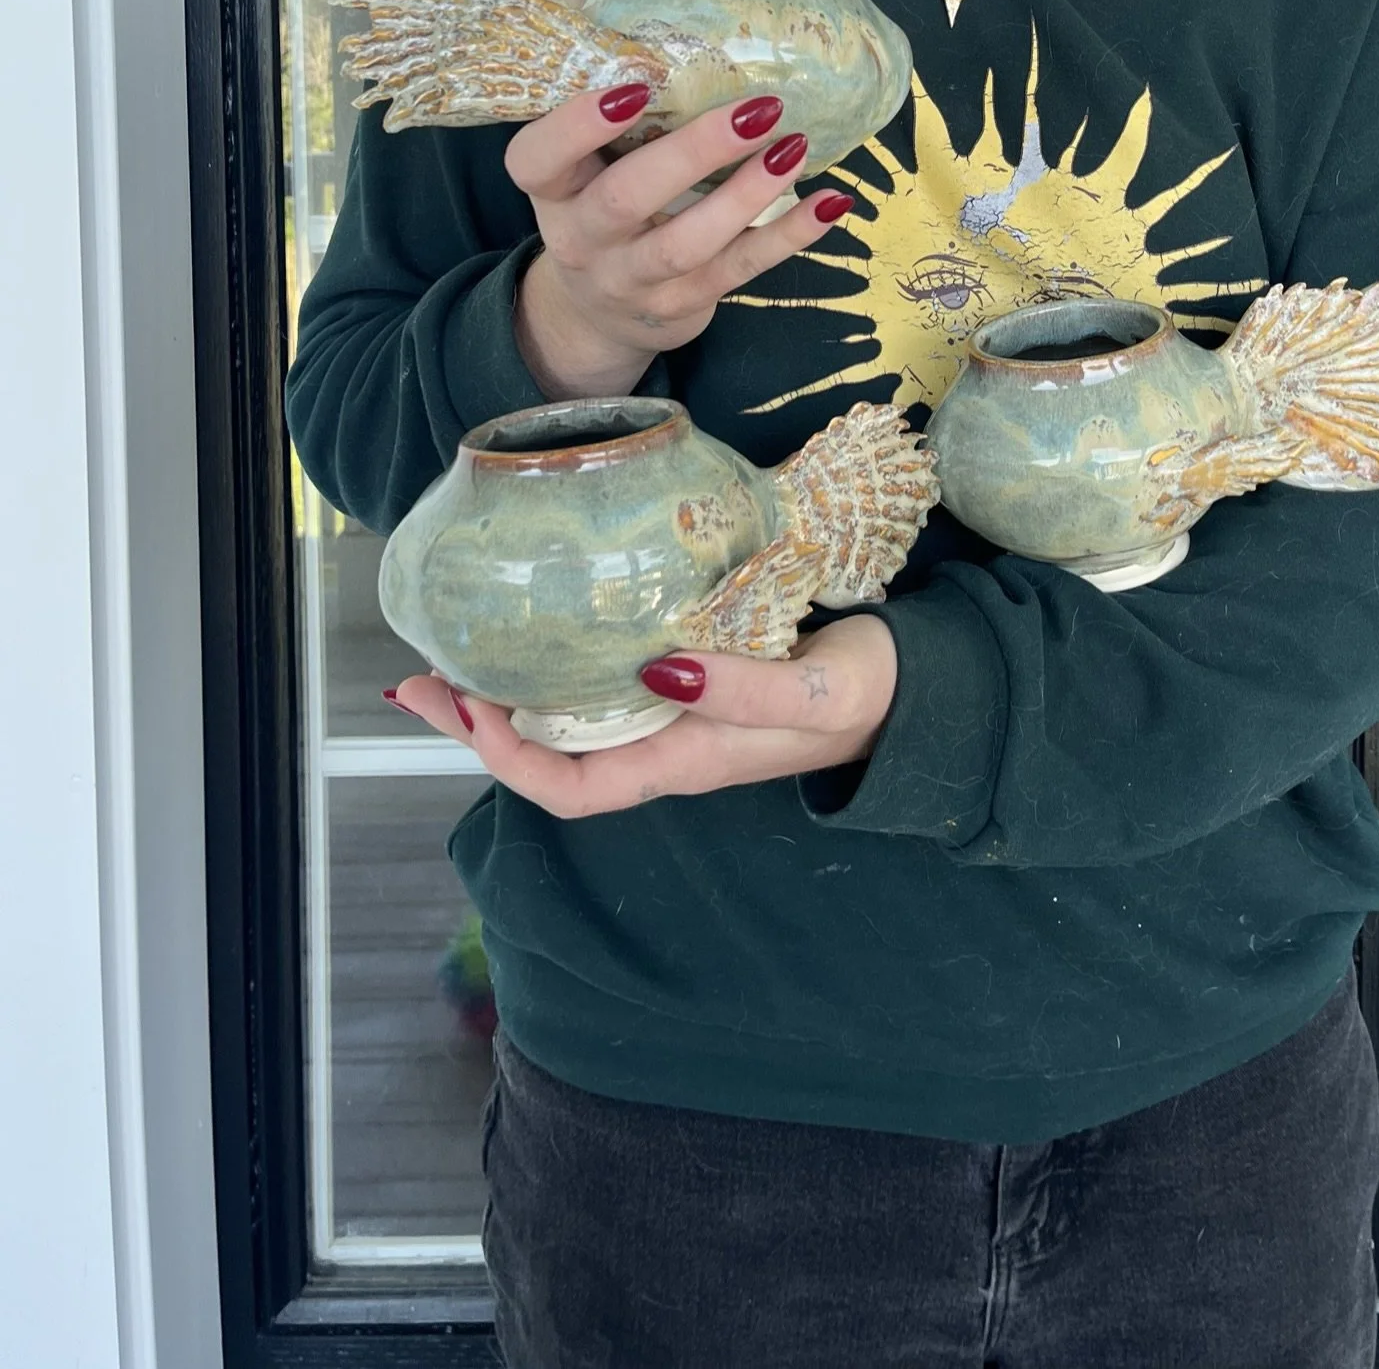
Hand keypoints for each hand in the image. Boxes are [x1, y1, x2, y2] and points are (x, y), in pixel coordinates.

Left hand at [383, 615, 897, 819]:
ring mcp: (677, 716)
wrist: (914, 687)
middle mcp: (669, 746)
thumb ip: (743, 688)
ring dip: (509, 697)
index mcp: (688, 761)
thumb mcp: (814, 693)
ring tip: (454, 658)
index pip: (574, 788)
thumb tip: (656, 671)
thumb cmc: (866, 692)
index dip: (509, 759)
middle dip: (480, 728)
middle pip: (552, 759)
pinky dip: (557, 666)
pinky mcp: (691, 679)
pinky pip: (602, 687)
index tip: (465, 707)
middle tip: (419, 680)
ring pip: (570, 722)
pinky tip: (543, 634)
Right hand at [500, 0, 855, 399]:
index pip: (540, 158)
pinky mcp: (685, 304)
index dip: (579, 125)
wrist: (597, 312)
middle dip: (692, 154)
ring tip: (794, 147)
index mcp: (549, 189)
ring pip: (687, 243)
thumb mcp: (563, 140)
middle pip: (627, 198)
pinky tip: (830, 204)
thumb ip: (557, 53)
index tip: (633, 85)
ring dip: (746, 196)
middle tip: (757, 108)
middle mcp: (583, 238)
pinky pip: (740, 272)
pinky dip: (788, 238)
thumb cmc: (588, 197)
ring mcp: (635, 278)